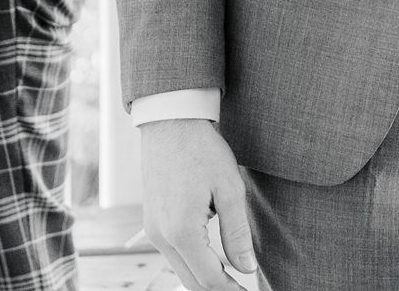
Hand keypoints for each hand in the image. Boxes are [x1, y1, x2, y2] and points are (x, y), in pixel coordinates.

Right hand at [140, 119, 257, 290]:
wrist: (170, 124)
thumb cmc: (203, 150)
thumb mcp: (229, 188)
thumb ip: (237, 233)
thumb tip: (246, 268)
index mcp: (181, 231)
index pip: (209, 278)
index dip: (231, 290)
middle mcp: (161, 236)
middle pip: (191, 283)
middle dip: (217, 290)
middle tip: (241, 289)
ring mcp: (153, 230)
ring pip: (181, 270)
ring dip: (205, 277)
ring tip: (232, 276)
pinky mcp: (152, 223)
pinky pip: (173, 254)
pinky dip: (193, 263)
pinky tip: (213, 257)